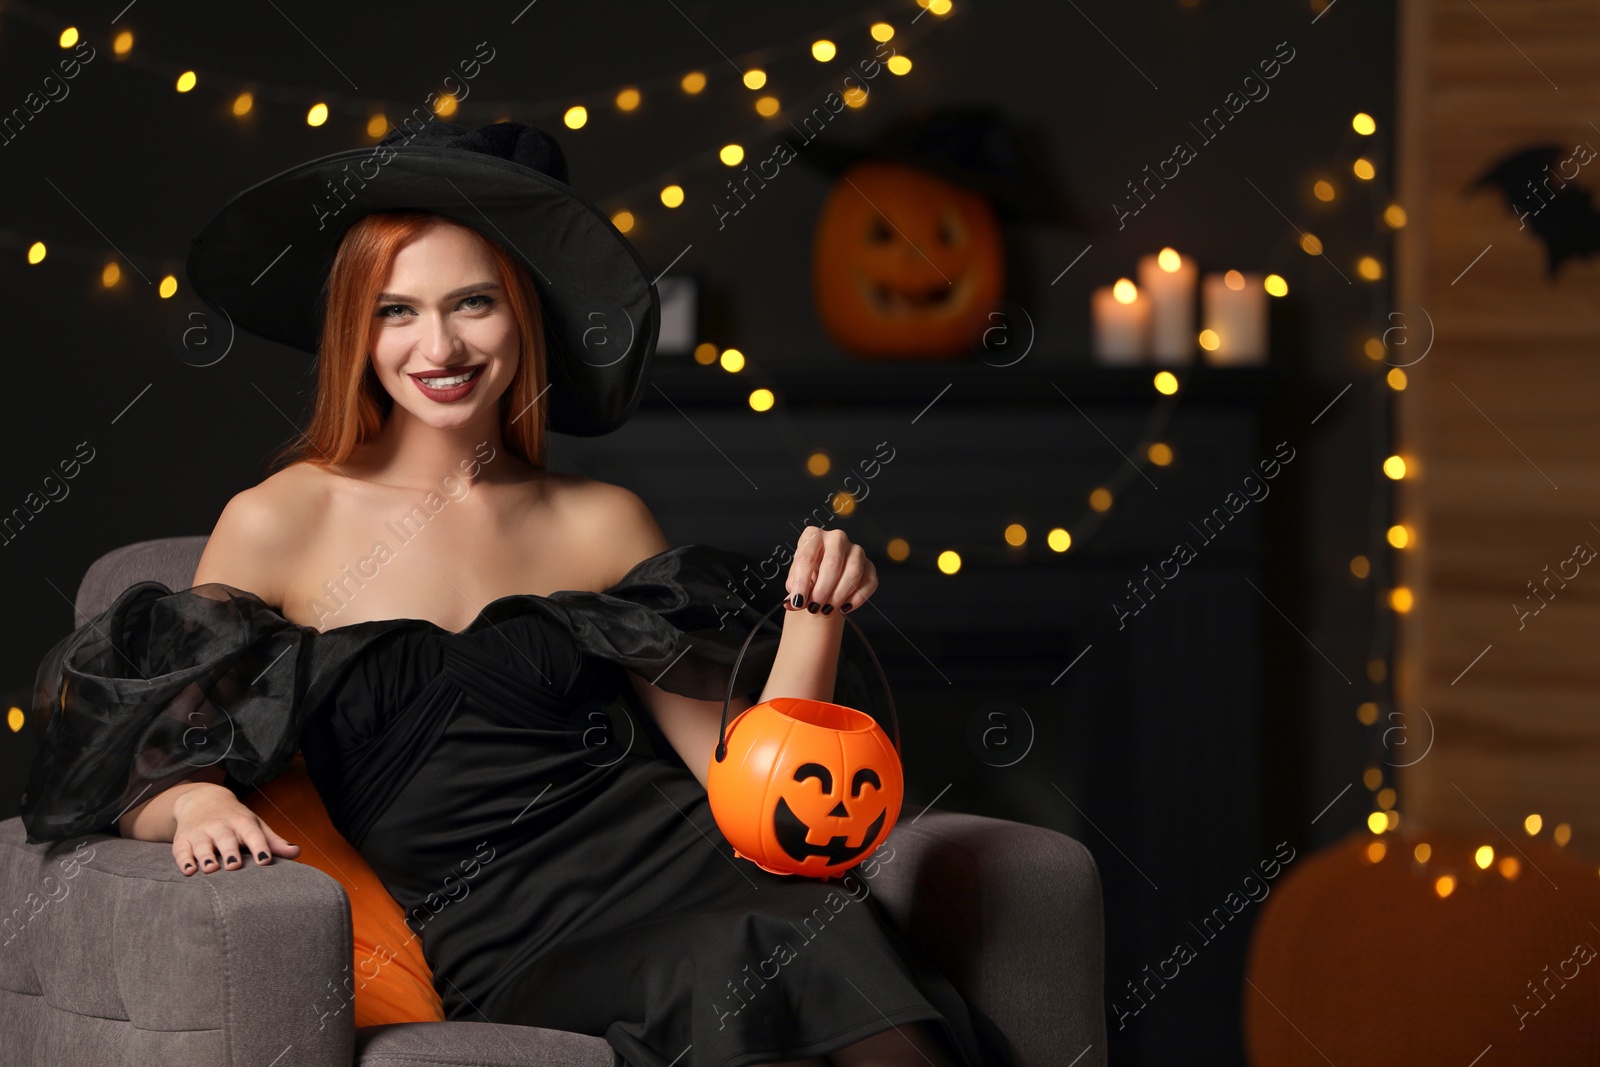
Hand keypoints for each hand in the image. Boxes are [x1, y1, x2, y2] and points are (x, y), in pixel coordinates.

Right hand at [170, 783, 300, 875]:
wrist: (202, 799)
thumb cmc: (235, 819)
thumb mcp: (255, 825)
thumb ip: (273, 841)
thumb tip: (297, 852)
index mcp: (242, 822)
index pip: (253, 833)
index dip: (259, 846)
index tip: (265, 860)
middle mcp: (221, 825)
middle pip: (226, 838)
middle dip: (230, 852)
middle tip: (234, 866)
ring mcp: (200, 831)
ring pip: (203, 844)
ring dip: (206, 856)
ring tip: (211, 869)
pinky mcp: (183, 839)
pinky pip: (181, 850)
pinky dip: (184, 860)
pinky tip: (188, 871)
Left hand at [785, 527, 877, 615]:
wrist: (824, 579)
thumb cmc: (809, 576)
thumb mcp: (795, 580)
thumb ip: (794, 590)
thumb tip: (791, 602)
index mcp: (814, 536)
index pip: (807, 556)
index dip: (801, 582)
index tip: (798, 601)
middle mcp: (837, 538)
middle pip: (833, 563)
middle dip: (822, 590)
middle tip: (814, 607)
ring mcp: (856, 550)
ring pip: (853, 573)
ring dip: (839, 596)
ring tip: (827, 609)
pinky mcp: (869, 565)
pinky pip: (869, 582)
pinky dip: (856, 599)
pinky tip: (844, 607)